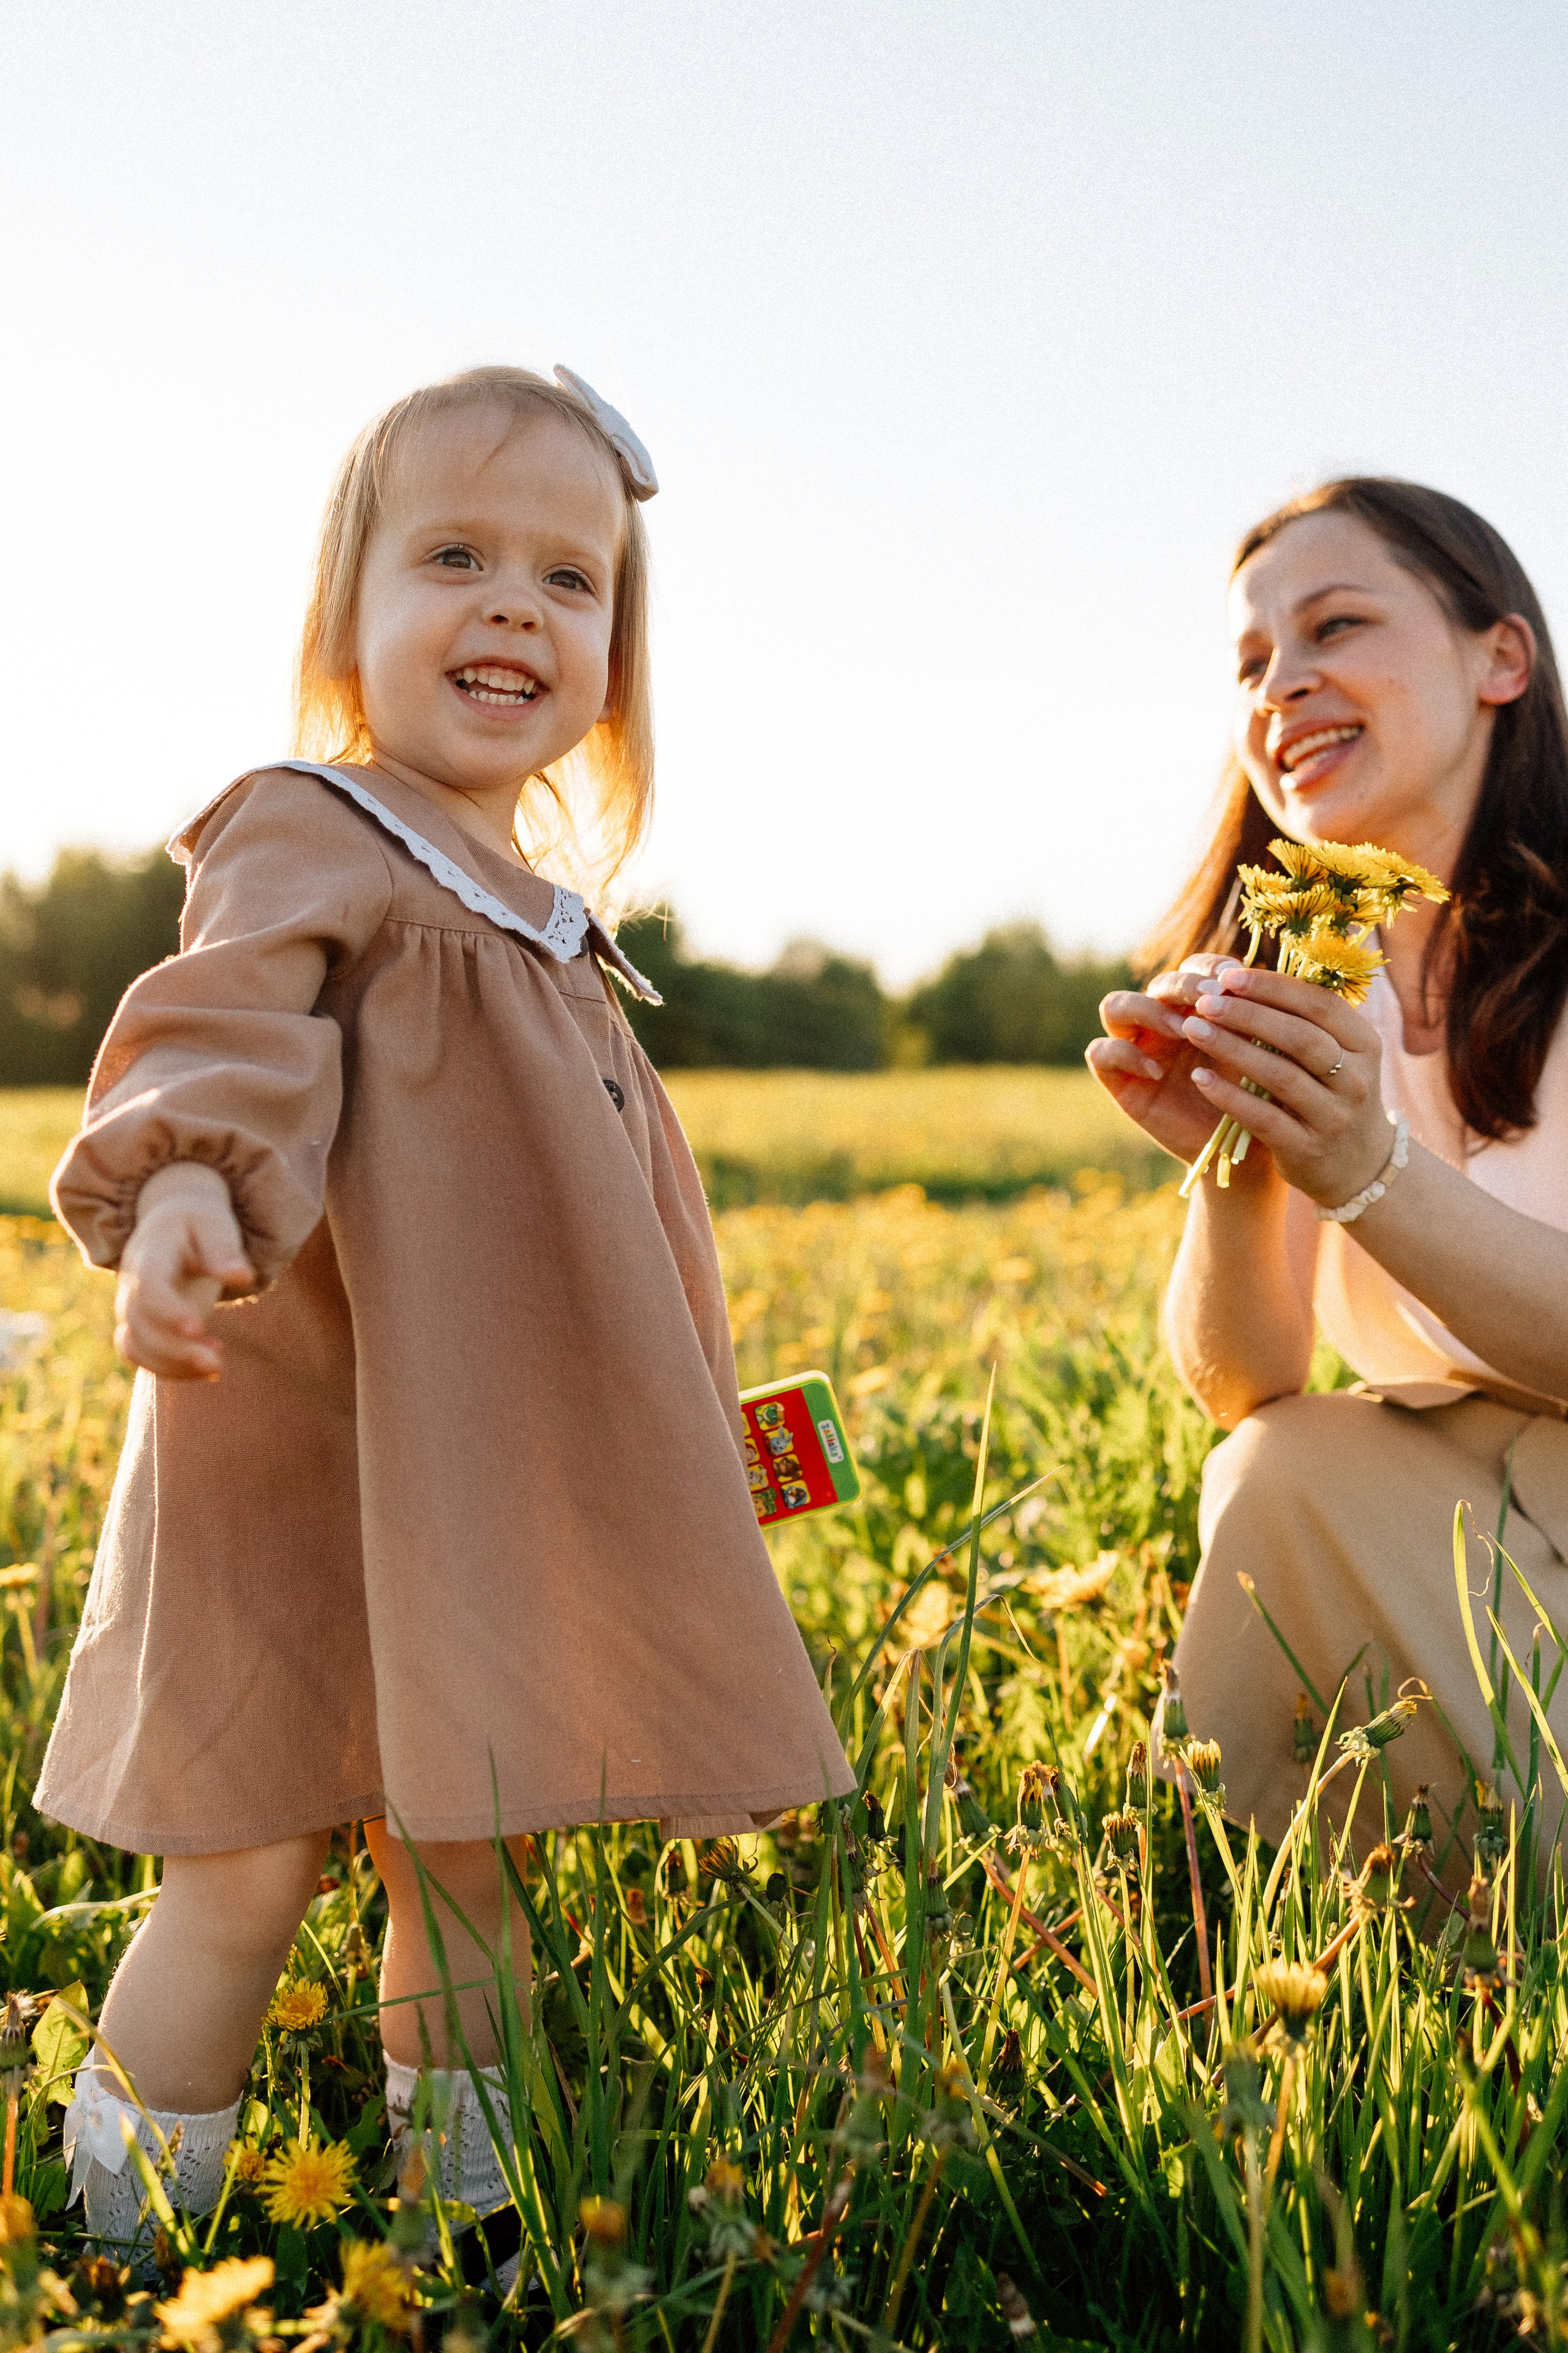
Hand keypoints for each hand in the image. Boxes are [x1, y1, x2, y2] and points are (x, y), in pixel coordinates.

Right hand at [115, 1164, 255, 1379]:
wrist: (173, 1224)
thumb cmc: (197, 1223)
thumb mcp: (213, 1224)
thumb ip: (224, 1249)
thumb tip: (242, 1277)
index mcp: (149, 1254)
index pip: (148, 1286)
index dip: (167, 1310)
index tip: (196, 1328)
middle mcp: (132, 1284)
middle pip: (139, 1325)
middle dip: (175, 1350)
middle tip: (217, 1364)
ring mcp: (132, 1308)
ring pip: (136, 1347)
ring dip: (173, 1366)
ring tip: (217, 1368)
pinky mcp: (141, 1326)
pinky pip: (143, 1356)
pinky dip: (171, 1369)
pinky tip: (209, 1369)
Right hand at [1087, 955, 1253, 1164]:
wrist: (1243, 1152)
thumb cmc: (1258, 1099)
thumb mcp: (1262, 1053)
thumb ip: (1254, 1018)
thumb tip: (1258, 977)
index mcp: (1200, 1008)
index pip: (1194, 967)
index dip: (1209, 966)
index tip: (1235, 978)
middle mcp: (1163, 1022)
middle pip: (1157, 983)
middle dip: (1184, 986)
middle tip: (1211, 999)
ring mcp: (1137, 1047)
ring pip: (1115, 1006)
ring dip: (1147, 1010)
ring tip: (1182, 1030)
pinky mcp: (1118, 1079)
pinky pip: (1100, 1052)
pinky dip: (1124, 1054)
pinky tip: (1157, 1072)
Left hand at [1176, 963, 1393, 1206]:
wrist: (1358, 1165)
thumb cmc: (1333, 1094)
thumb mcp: (1337, 1055)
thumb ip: (1303, 1020)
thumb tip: (1244, 977)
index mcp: (1363, 1044)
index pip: (1320, 1004)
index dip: (1273, 987)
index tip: (1229, 975)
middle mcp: (1356, 1079)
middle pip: (1299, 1036)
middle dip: (1247, 1014)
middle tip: (1204, 1001)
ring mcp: (1334, 1117)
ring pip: (1280, 1075)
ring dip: (1232, 1048)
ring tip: (1192, 1028)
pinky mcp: (1307, 1149)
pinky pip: (1263, 1118)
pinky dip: (1229, 1096)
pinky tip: (1200, 1077)